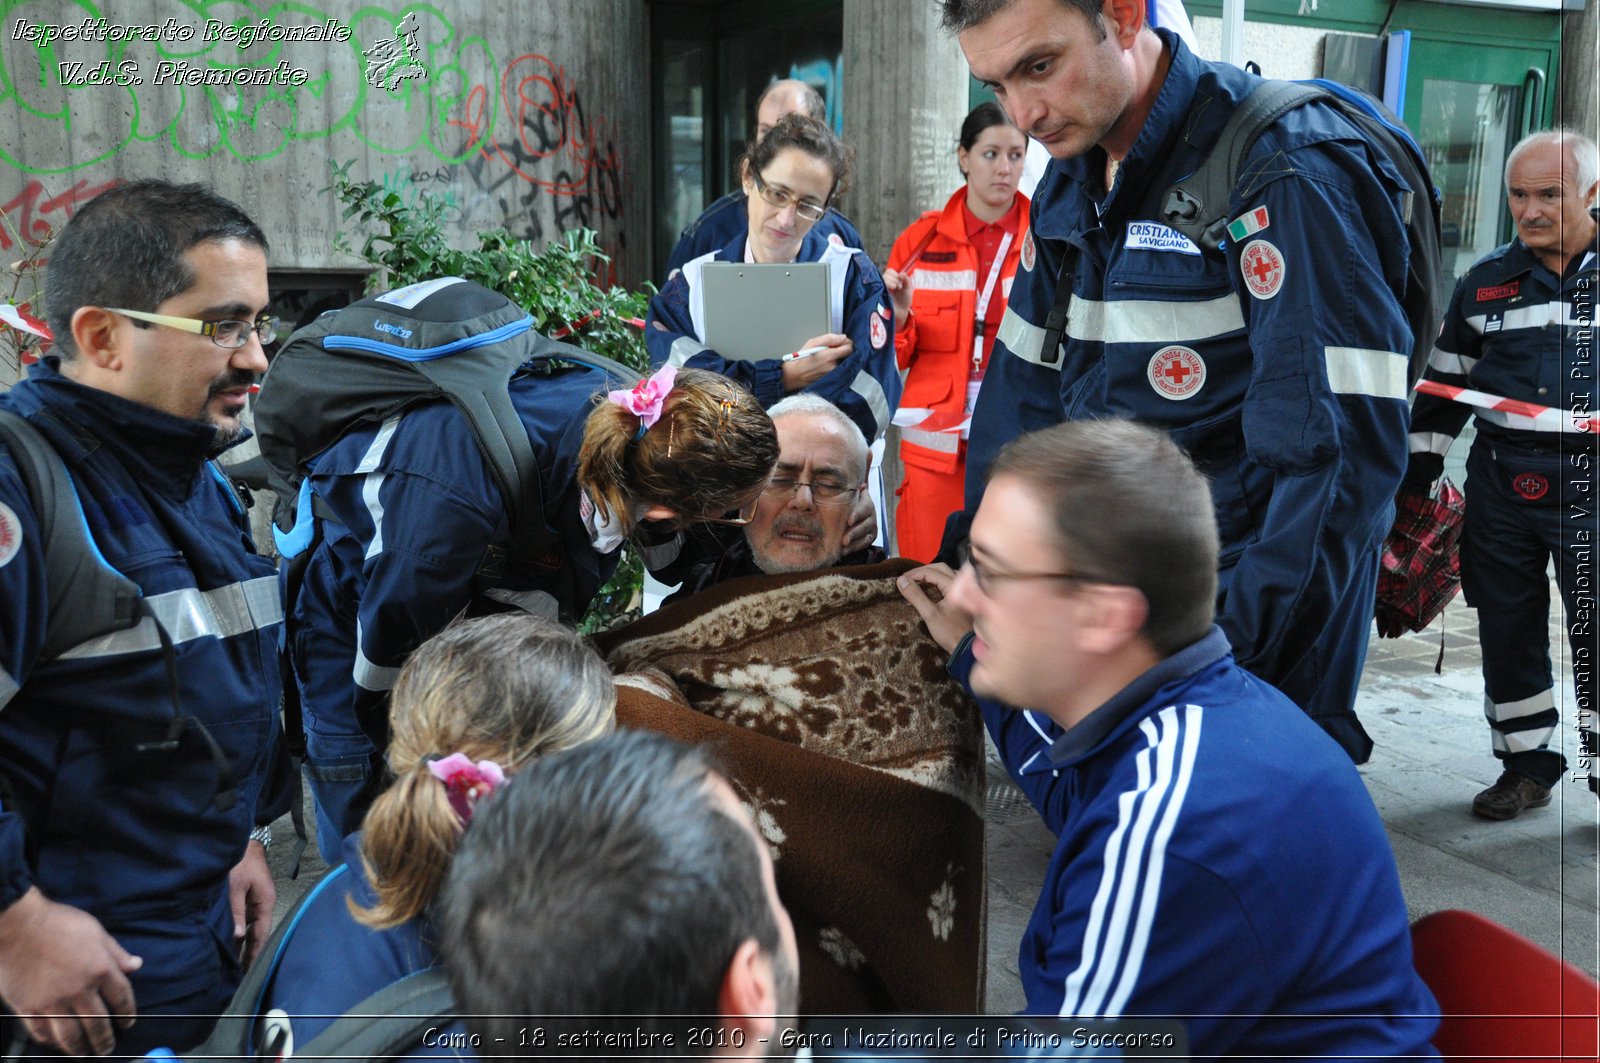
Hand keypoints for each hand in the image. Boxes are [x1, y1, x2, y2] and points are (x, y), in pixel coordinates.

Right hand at [0, 888, 140, 1054]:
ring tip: (86, 1054)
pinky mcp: (28, 1007)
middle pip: (98, 1023)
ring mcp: (53, 1001)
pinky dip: (50, 1041)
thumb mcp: (95, 931)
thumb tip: (136, 965)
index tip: (127, 1023)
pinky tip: (56, 1043)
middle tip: (108, 1048)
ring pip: (71, 1035)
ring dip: (81, 1048)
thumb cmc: (58, 923)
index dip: (127, 1013)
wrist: (17, 925)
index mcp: (100, 969)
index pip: (121, 998)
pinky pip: (42, 1032)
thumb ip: (116, 953)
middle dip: (105, 1039)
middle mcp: (79, 990)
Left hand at [228, 840, 274, 968]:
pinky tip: (227, 942)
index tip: (250, 971)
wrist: (239, 840)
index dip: (256, 953)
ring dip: (240, 943)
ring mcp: (252, 901)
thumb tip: (238, 936)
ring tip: (230, 963)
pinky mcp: (244, 897)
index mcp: (264, 901)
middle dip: (248, 952)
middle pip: (256, 933)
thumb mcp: (236, 886)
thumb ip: (236, 911)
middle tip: (238, 974)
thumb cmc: (240, 860)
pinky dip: (236, 931)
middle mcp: (260, 904)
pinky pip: (242, 919)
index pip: (261, 933)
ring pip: (248, 927)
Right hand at [781, 333, 849, 391]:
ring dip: (837, 357)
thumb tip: (842, 337)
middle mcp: (834, 366)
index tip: (841, 341)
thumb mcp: (813, 343)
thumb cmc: (801, 359)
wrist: (795, 375)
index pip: (849, 348)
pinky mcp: (832, 378)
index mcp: (830, 356)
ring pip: (843, 361)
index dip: (846, 343)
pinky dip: (834, 364)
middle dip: (841, 350)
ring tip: (826, 356)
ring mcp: (834, 373)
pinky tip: (825, 363)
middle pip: (847, 355)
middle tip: (831, 348)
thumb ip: (829, 338)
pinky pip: (838, 368)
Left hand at [843, 488, 876, 554]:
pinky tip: (844, 552)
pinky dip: (854, 548)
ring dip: (854, 542)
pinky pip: (864, 544)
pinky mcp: (871, 537)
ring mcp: (872, 526)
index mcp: (866, 502)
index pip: (865, 507)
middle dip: (854, 533)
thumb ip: (849, 490)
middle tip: (844, 540)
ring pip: (865, 536)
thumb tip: (860, 485)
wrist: (849, 512)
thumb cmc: (844, 501)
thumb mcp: (846, 494)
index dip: (857, 514)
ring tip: (843, 547)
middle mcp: (872, 514)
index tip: (848, 521)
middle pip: (865, 524)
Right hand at [881, 268, 913, 326]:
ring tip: (895, 289)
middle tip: (899, 287)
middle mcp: (884, 283)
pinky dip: (885, 285)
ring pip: (882, 279)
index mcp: (891, 280)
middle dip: (894, 279)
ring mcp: (880, 288)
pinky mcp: (877, 293)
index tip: (901, 280)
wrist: (901, 312)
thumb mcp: (908, 289)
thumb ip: (906, 279)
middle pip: (886, 274)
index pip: (889, 272)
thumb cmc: (904, 301)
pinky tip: (889, 291)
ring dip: (890, 282)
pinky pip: (878, 285)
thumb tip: (901, 273)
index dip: (895, 274)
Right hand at [897, 563, 972, 654]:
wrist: (967, 648)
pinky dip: (939, 581)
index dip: (915, 574)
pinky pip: (951, 581)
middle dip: (923, 571)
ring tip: (918, 581)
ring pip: (947, 573)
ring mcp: (966, 590)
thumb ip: (916, 596)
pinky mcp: (965, 597)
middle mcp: (962, 584)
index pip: (931, 572)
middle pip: (940, 568)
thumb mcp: (930, 615)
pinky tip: (932, 587)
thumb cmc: (950, 632)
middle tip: (908, 578)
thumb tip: (901, 580)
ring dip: (932, 574)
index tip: (901, 580)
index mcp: (954, 585)